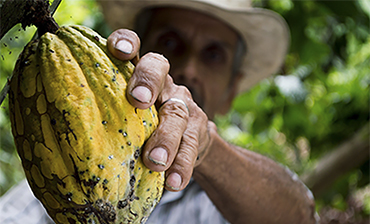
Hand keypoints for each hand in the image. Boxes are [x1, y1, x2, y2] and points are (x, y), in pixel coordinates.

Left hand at [107, 29, 213, 191]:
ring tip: (155, 161)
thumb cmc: (141, 127)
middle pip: (159, 70)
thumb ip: (104, 113)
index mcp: (139, 75)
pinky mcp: (198, 130)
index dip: (126, 42)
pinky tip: (174, 183)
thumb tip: (52, 133)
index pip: (134, 47)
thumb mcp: (124, 114)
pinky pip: (192, 146)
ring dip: (166, 138)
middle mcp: (163, 84)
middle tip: (137, 100)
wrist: (186, 142)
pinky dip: (182, 165)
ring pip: (177, 114)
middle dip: (148, 82)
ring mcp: (183, 105)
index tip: (117, 50)